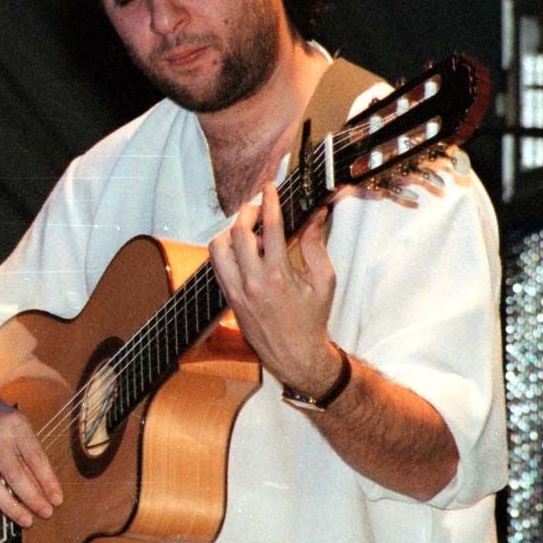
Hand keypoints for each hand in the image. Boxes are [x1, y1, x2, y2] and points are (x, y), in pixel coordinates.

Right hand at [0, 377, 63, 532]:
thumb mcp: (17, 424)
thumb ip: (29, 452)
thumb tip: (45, 488)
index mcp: (14, 424)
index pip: (35, 457)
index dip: (48, 482)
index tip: (57, 500)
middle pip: (14, 474)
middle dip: (32, 498)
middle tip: (45, 513)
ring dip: (10, 508)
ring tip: (26, 520)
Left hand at [207, 184, 344, 398]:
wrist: (295, 355)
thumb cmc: (312, 319)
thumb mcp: (323, 280)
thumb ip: (316, 244)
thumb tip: (315, 216)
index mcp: (278, 276)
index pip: (270, 227)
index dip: (270, 202)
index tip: (270, 187)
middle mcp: (252, 282)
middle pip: (238, 232)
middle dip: (247, 212)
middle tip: (258, 205)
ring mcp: (236, 291)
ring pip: (218, 247)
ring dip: (231, 231)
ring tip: (248, 228)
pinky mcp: (229, 298)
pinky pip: (218, 265)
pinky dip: (227, 250)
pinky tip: (243, 248)